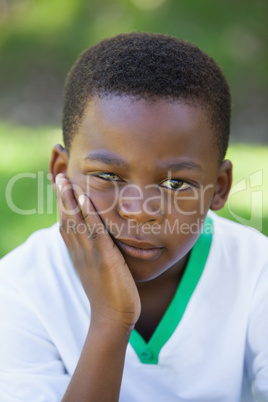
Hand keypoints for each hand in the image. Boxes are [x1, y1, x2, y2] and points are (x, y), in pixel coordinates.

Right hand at [55, 174, 140, 330]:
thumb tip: (99, 243)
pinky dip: (88, 213)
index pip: (66, 225)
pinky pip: (93, 231)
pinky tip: (84, 198)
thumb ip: (96, 254)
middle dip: (61, 198)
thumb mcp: (98, 270)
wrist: (113, 317)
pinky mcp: (103, 257)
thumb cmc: (109, 294)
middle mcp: (79, 251)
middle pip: (66, 219)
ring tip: (65, 180)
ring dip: (69, 199)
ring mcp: (89, 253)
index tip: (60, 190)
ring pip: (75, 221)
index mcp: (78, 253)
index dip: (62, 206)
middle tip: (58, 177)